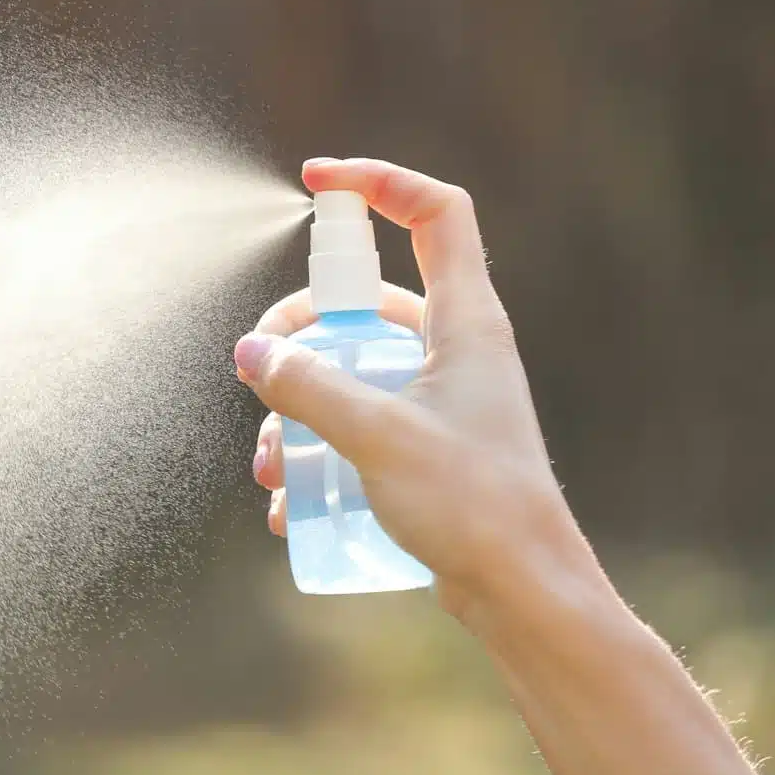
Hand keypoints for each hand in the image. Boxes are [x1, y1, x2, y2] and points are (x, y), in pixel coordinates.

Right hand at [236, 158, 587, 627]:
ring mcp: (440, 402)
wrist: (523, 593)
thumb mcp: (377, 437)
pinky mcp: (425, 451)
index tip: (317, 182)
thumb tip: (251, 355)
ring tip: (268, 465)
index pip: (435, 214)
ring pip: (351, 373)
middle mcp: (456, 351)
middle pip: (363, 303)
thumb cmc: (472, 505)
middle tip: (259, 369)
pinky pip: (357, 427)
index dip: (380, 183)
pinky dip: (315, 454)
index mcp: (467, 323)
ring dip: (297, 409)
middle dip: (299, 332)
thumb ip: (309, 390)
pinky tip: (290, 506)